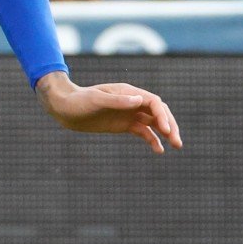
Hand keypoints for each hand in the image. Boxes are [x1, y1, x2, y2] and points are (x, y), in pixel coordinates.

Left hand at [37, 72, 181, 152]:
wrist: (65, 109)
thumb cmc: (79, 101)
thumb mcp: (96, 100)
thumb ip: (117, 101)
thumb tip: (139, 100)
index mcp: (128, 92)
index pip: (153, 102)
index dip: (162, 115)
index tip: (166, 130)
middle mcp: (132, 102)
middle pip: (158, 112)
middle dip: (170, 125)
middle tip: (177, 142)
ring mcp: (129, 113)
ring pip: (154, 123)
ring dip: (166, 133)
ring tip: (176, 146)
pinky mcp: (124, 125)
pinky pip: (143, 132)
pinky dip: (152, 140)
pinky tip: (159, 151)